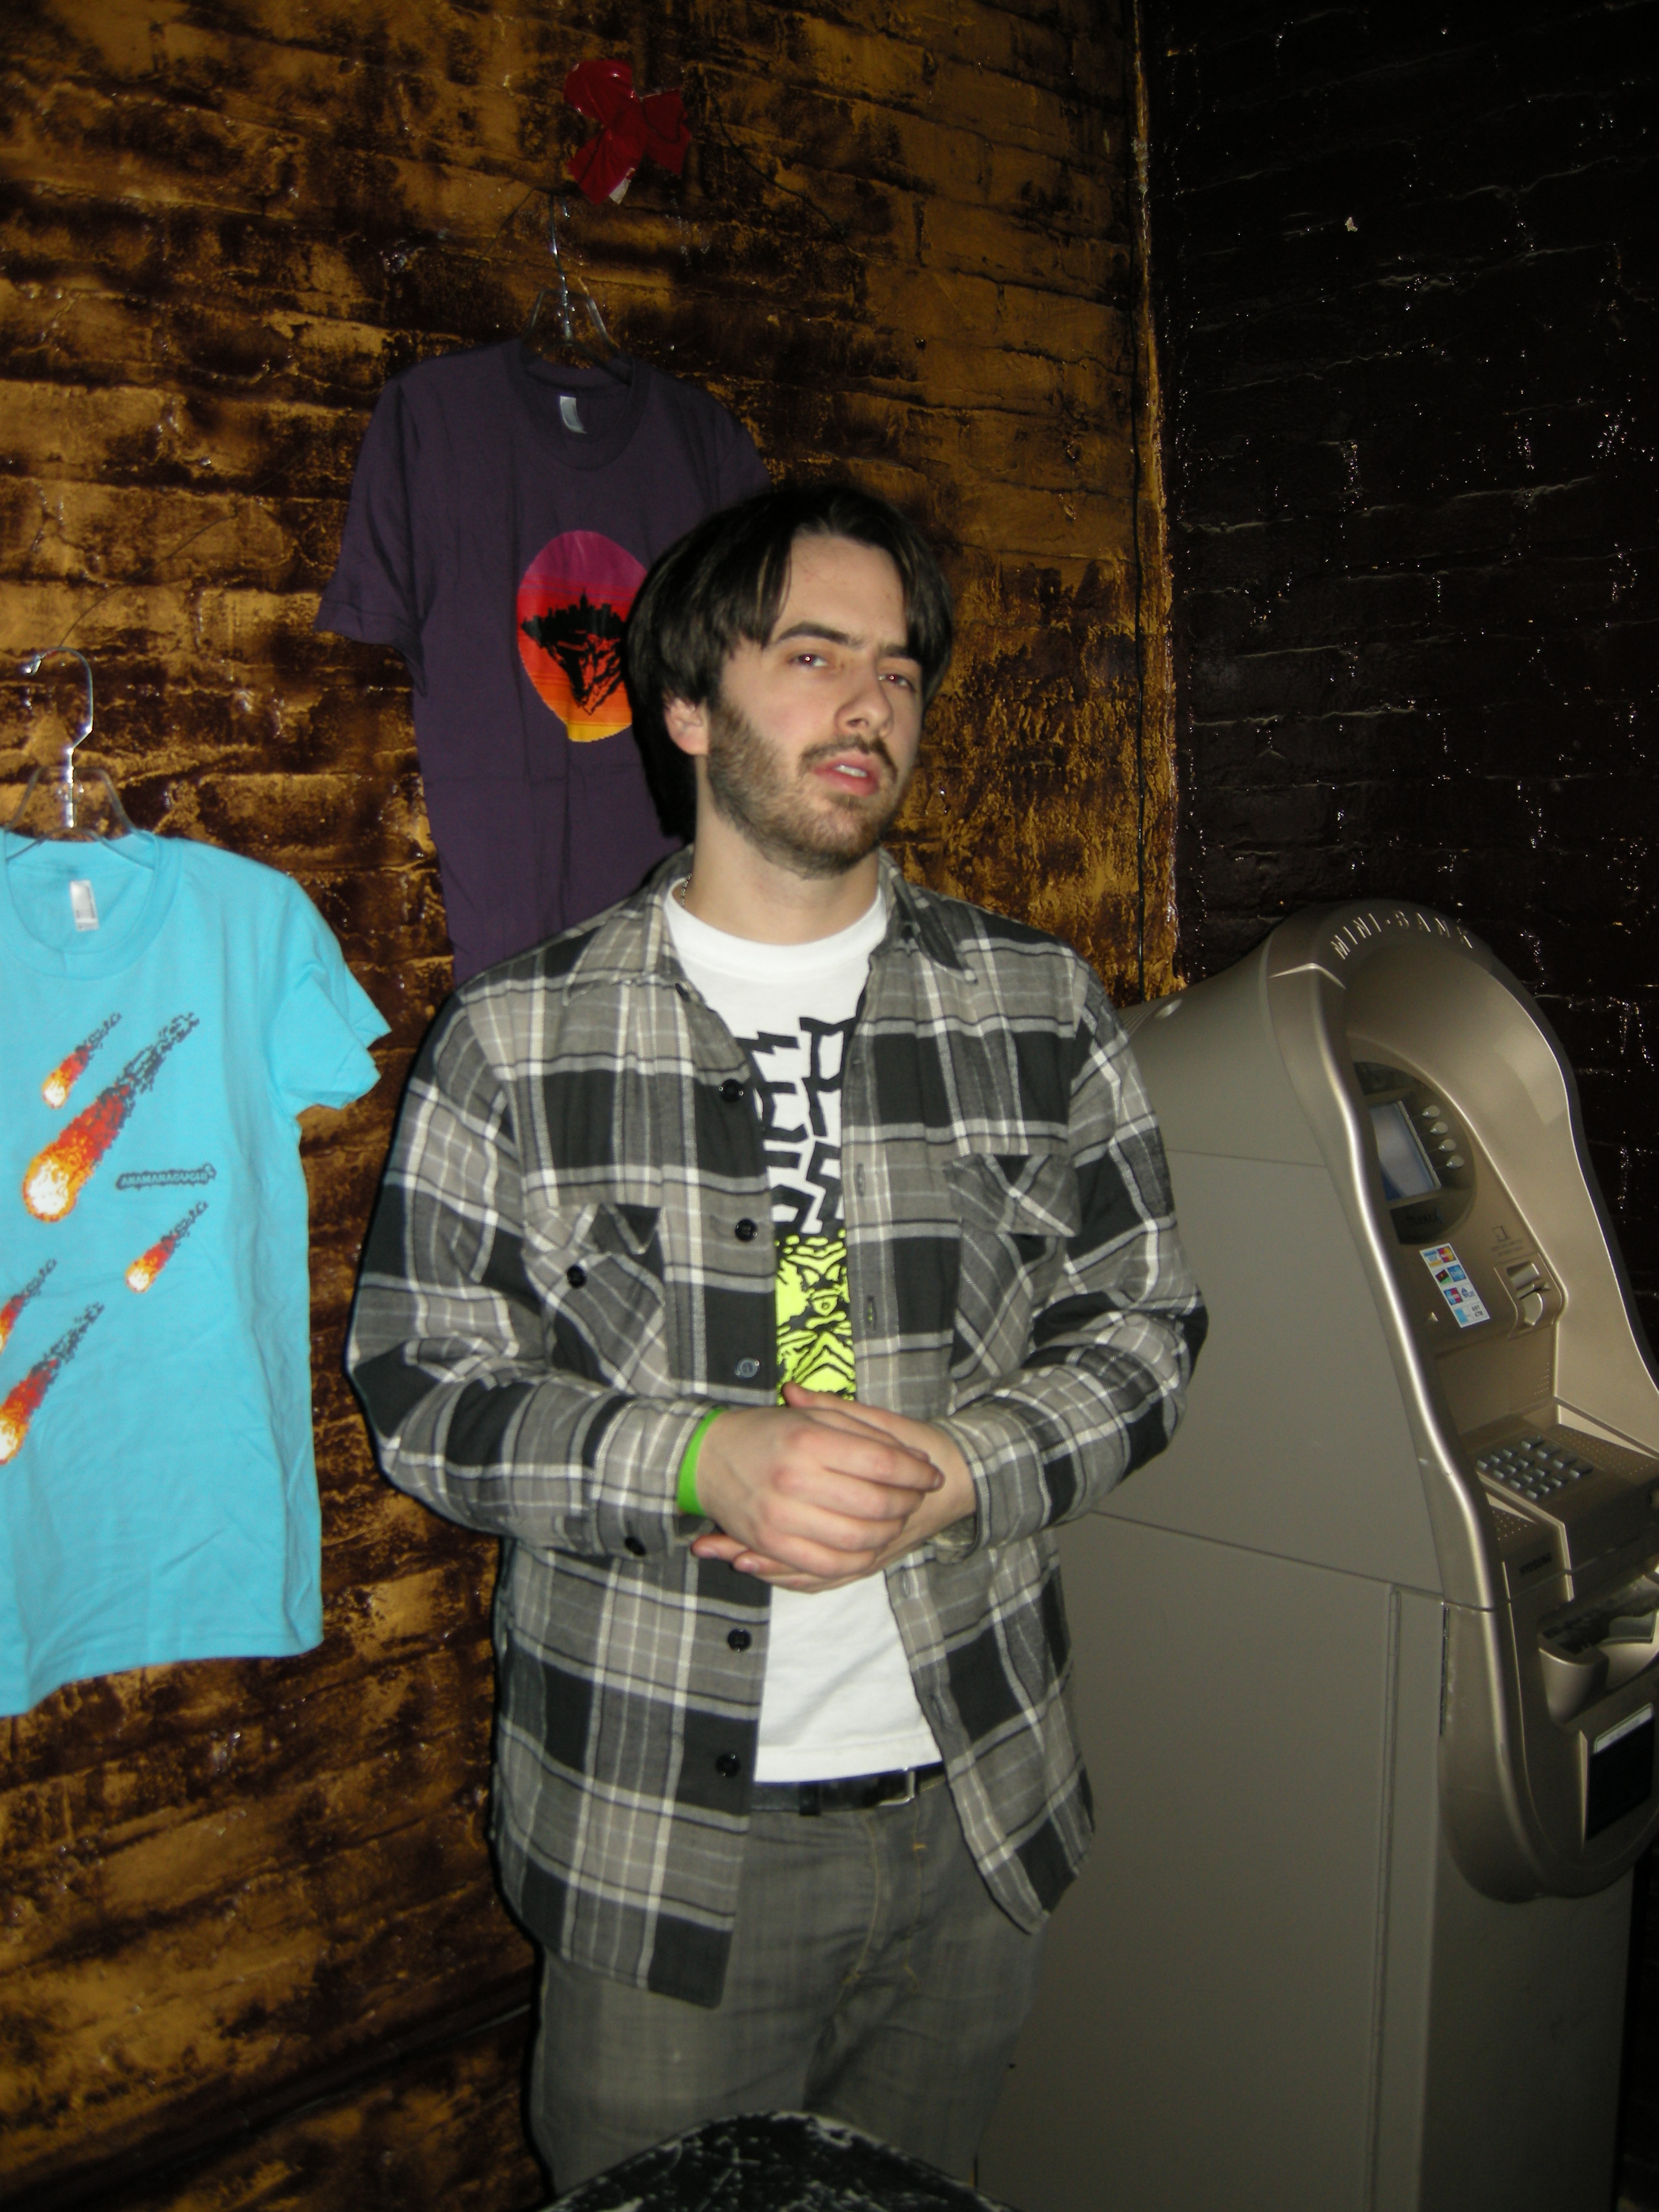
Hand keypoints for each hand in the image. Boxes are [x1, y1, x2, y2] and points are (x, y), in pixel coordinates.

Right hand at [691, 1384, 975, 1590]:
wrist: (707, 1457)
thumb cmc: (766, 1432)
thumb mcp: (812, 1417)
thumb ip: (860, 1431)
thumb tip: (910, 1455)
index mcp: (809, 1440)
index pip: (883, 1462)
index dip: (916, 1471)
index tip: (932, 1474)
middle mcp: (796, 1479)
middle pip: (876, 1503)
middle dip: (908, 1501)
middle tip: (917, 1496)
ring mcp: (782, 1516)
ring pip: (858, 1538)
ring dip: (888, 1531)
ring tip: (896, 1518)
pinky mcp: (771, 1544)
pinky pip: (828, 1565)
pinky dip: (858, 1559)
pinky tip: (871, 1545)